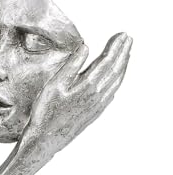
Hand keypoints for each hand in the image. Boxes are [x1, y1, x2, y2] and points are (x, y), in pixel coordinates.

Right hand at [24, 32, 132, 155]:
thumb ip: (72, 65)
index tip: (122, 34)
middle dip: (123, 53)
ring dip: (122, 65)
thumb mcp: (54, 84)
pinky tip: (116, 78)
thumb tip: (85, 47)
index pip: (107, 61)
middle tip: (128, 39)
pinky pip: (112, 91)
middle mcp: (98, 95)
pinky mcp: (96, 112)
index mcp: (89, 85)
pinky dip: (117, 80)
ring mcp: (99, 104)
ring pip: (116, 81)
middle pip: (115, 69)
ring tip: (126, 53)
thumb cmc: (46, 112)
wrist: (46, 139)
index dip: (115, 47)